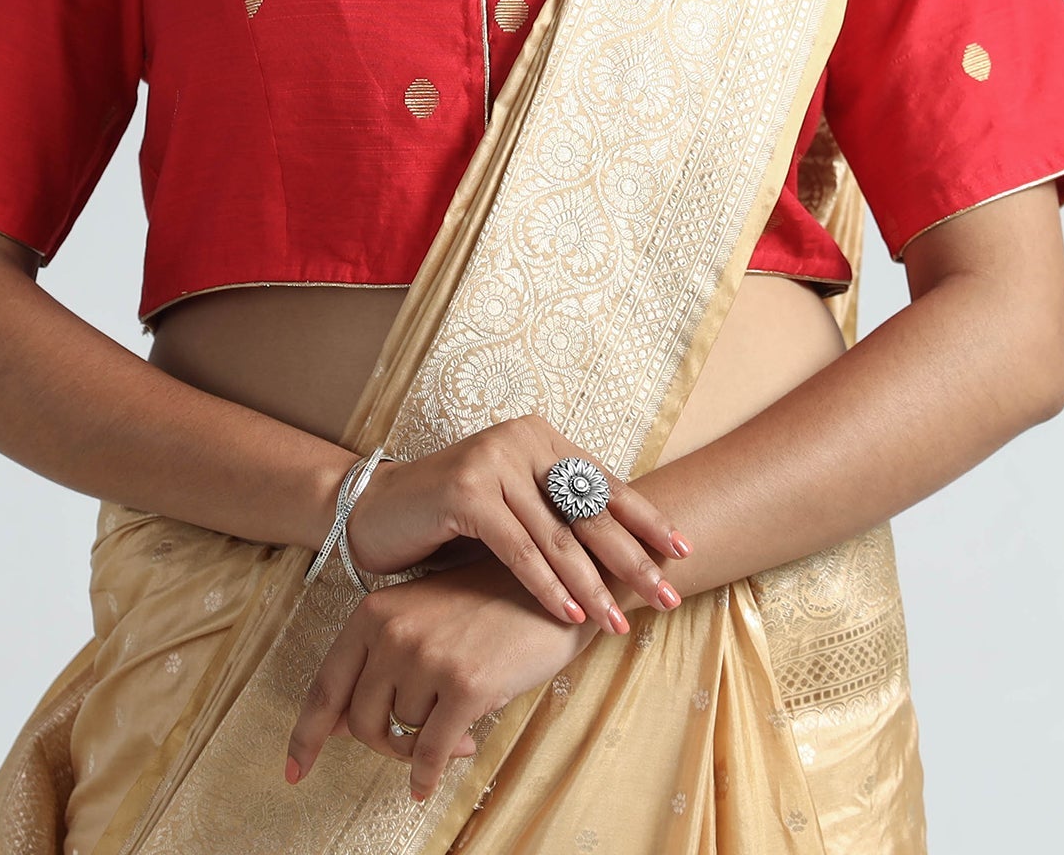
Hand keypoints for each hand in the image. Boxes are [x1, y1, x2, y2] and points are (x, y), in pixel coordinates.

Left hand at [285, 556, 600, 802]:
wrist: (554, 586)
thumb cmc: (489, 605)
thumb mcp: (425, 620)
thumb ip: (380, 664)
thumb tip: (339, 726)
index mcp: (375, 612)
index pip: (326, 684)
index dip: (306, 734)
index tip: (294, 771)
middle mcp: (393, 631)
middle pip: (360, 721)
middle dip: (385, 743)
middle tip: (412, 746)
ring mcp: (427, 657)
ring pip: (401, 734)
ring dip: (423, 746)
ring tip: (457, 731)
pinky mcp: (464, 685)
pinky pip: (431, 753)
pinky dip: (428, 775)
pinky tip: (433, 779)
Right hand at [342, 415, 688, 635]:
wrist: (379, 510)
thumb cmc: (454, 517)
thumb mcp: (514, 507)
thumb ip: (557, 515)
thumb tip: (626, 555)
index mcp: (542, 437)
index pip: (604, 483)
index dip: (646, 518)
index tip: (684, 550)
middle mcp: (523, 439)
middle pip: (590, 508)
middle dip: (632, 559)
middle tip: (667, 596)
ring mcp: (494, 460)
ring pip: (557, 536)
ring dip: (592, 587)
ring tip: (619, 625)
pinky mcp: (467, 489)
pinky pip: (519, 549)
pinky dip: (547, 586)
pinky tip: (570, 615)